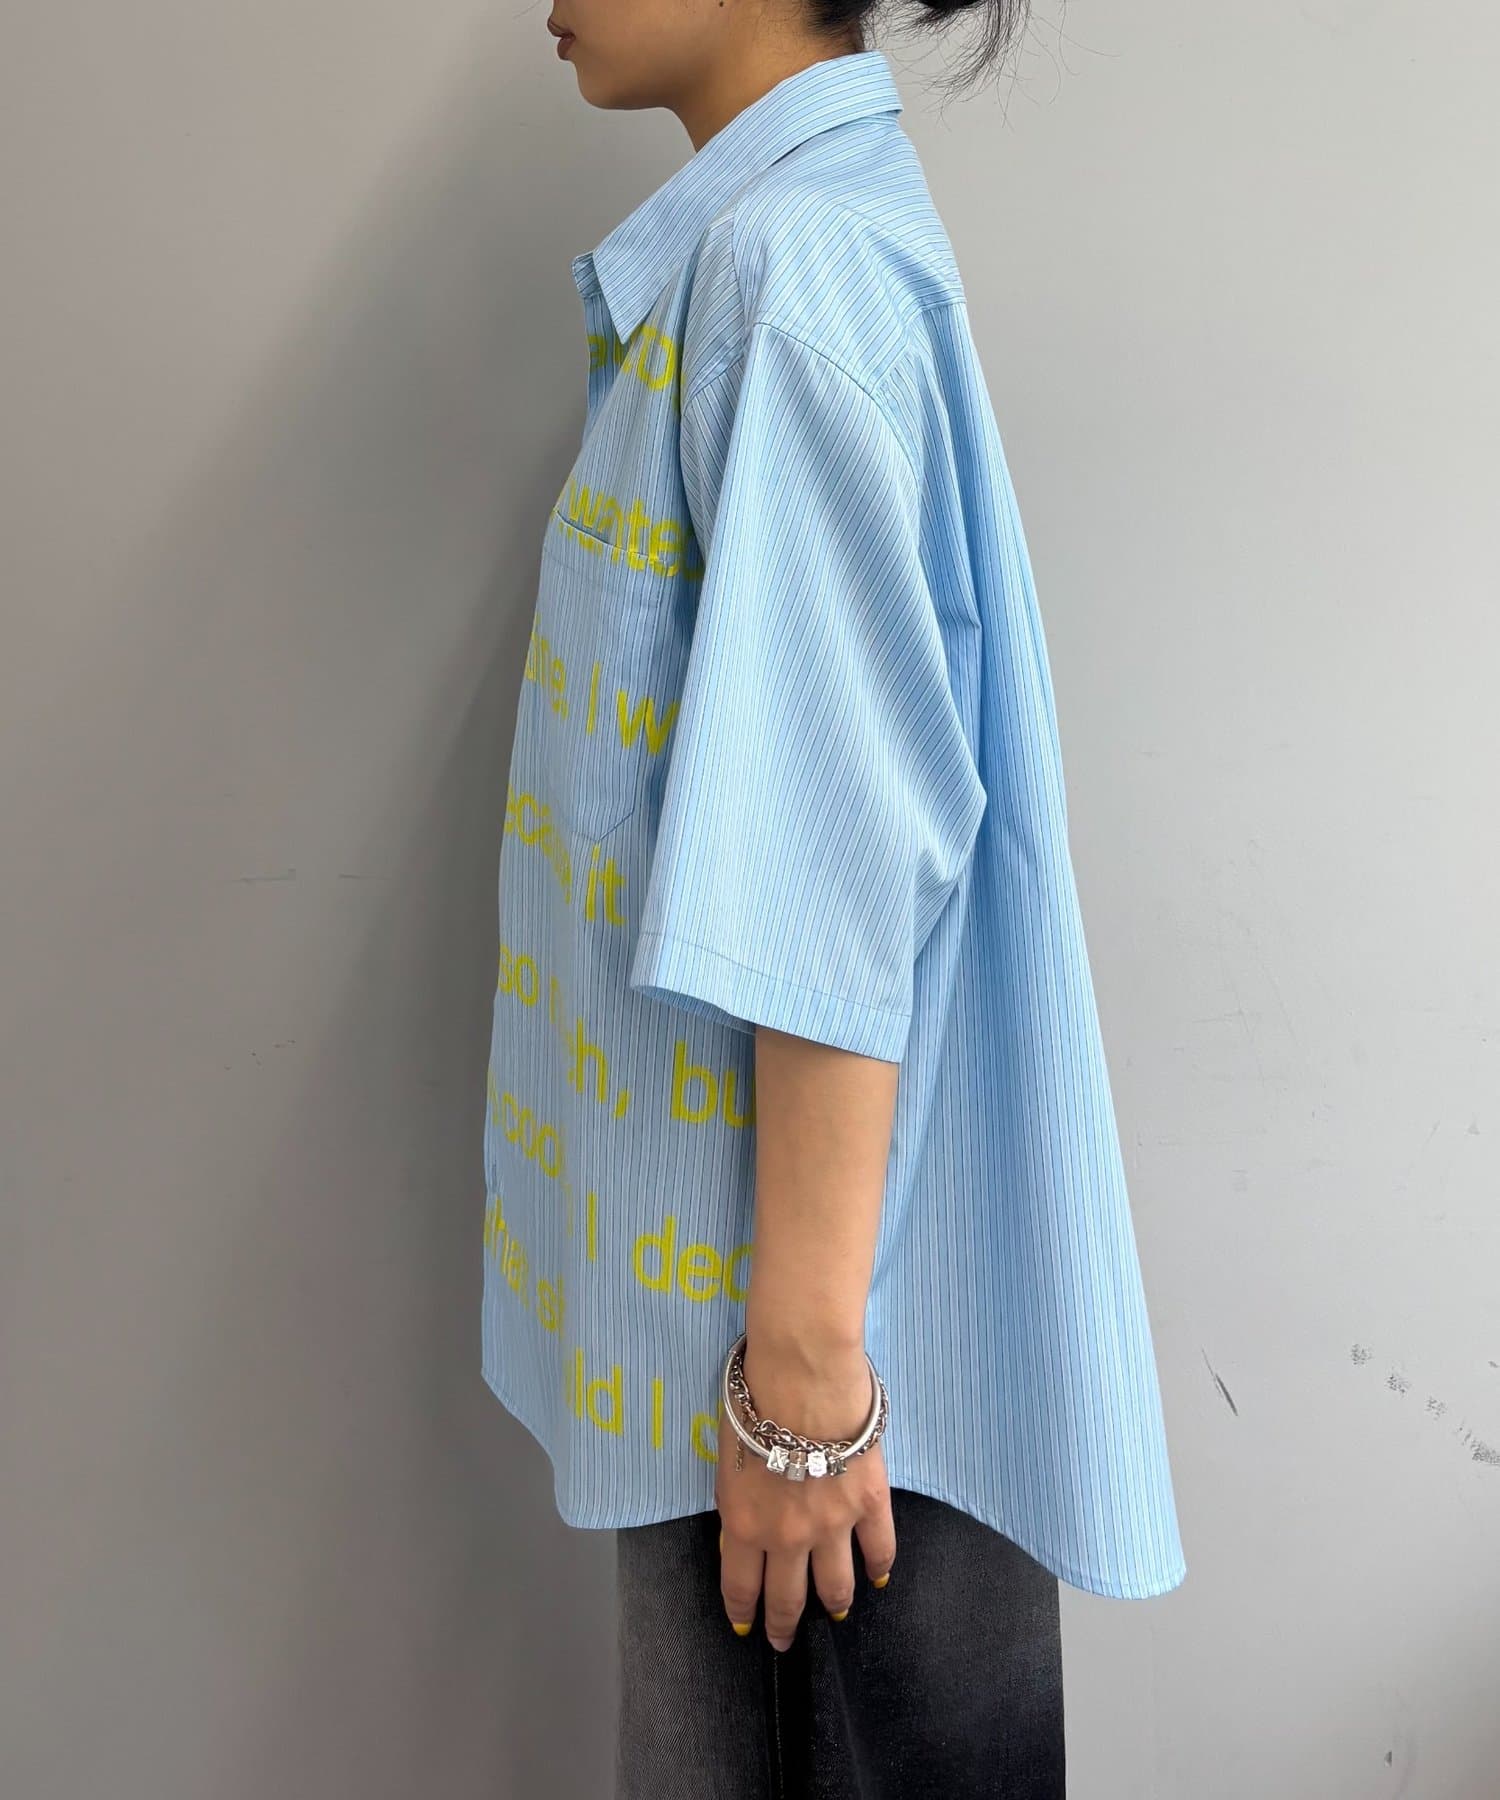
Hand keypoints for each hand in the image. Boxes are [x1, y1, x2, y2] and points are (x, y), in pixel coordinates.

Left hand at [715, 1336, 895, 1649]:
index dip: (744, 1611)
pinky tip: (878, 1577)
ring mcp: (833, 1525)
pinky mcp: (870, 1503)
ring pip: (836, 1585)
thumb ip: (739, 1500)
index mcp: (745, 1526)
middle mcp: (788, 1538)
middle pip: (788, 1597)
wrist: (801, 1375)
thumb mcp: (726, 1460)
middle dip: (785, 1624)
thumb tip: (746, 1521)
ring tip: (837, 1613)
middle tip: (784, 1640)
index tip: (746, 1628)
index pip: (741, 1585)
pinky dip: (880, 1566)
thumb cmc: (752, 1402)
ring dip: (835, 1604)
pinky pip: (880, 1548)